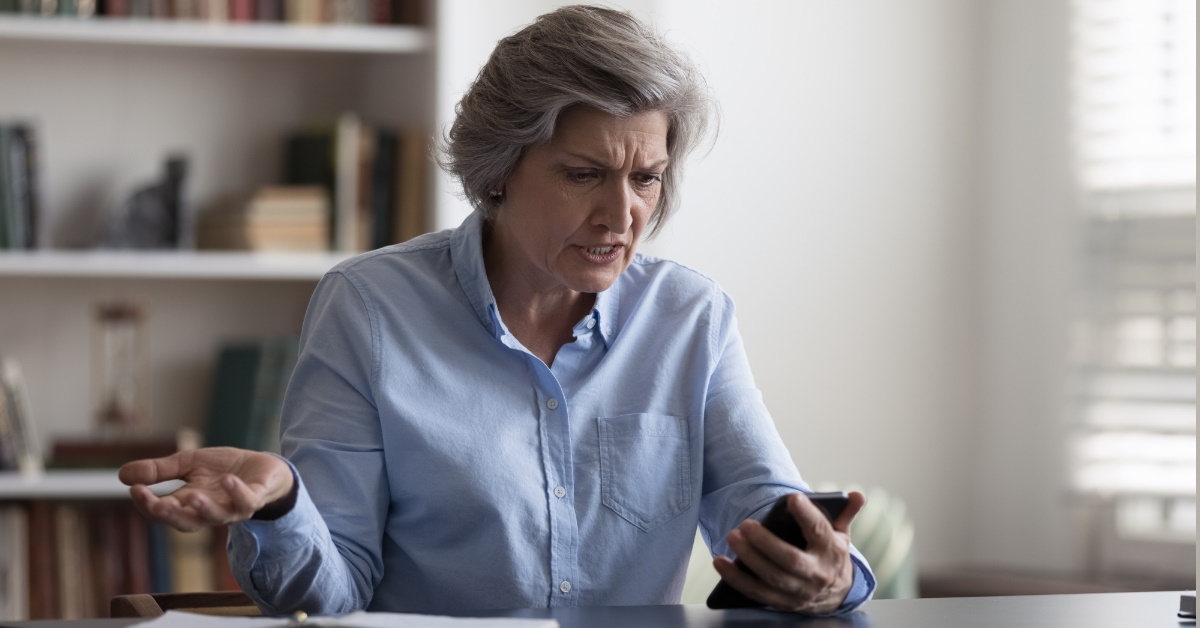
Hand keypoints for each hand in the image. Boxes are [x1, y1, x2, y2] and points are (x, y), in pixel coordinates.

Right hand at [119, 447, 294, 531]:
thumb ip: (160, 471)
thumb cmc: (224, 469)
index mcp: (189, 504)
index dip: (148, 504)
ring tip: (192, 495)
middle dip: (169, 514)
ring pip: (217, 517)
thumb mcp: (188, 464)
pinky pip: (246, 501)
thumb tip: (122, 475)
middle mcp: (210, 512)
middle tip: (155, 503)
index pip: (163, 511)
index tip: (134, 489)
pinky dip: (238, 492)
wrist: (265, 468)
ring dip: (203, 508)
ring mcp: (233, 508)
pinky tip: (229, 480)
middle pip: (186, 522)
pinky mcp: (255, 499)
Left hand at [713, 491, 865, 613]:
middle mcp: (816, 574)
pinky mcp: (782, 603)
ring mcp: (799, 592)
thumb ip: (846, 513)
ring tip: (732, 537)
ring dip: (748, 559)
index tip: (792, 499)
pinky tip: (720, 562)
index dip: (807, 515)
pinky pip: (756, 593)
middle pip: (790, 560)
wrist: (837, 596)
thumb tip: (857, 495)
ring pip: (771, 578)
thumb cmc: (831, 556)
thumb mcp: (841, 535)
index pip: (820, 531)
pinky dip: (736, 579)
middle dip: (766, 543)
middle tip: (745, 524)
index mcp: (831, 551)